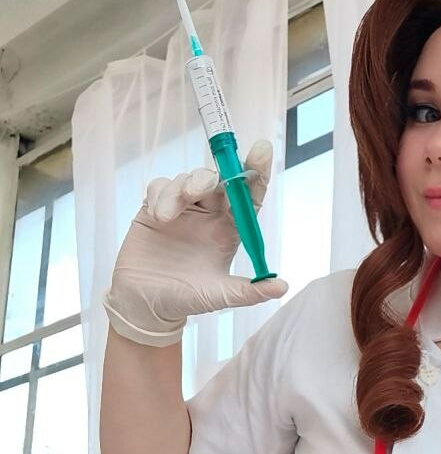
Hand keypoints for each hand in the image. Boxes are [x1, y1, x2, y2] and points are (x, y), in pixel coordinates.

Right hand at [102, 139, 287, 345]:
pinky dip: (160, 195)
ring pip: (187, 179)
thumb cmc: (188, 299)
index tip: (263, 149)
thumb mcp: (220, 296)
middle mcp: (209, 214)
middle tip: (201, 188)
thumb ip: (249, 291)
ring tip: (167, 216)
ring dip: (179, 190)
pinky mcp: (155, 207)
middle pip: (217, 178)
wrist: (146, 303)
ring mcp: (183, 208)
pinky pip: (159, 186)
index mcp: (230, 228)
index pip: (248, 194)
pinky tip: (157, 216)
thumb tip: (282, 287)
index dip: (256, 171)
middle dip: (210, 175)